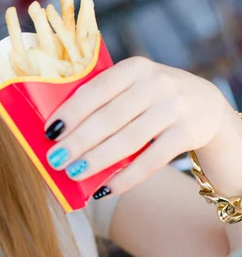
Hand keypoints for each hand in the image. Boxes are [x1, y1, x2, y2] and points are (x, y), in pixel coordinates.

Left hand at [44, 56, 230, 194]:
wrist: (206, 103)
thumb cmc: (150, 95)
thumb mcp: (132, 84)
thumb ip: (103, 98)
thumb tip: (60, 131)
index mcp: (134, 67)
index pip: (96, 90)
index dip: (71, 112)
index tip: (50, 131)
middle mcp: (156, 83)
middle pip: (109, 117)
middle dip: (78, 141)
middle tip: (55, 159)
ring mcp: (175, 108)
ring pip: (128, 140)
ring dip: (97, 160)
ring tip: (73, 173)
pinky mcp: (188, 133)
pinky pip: (151, 161)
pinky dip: (126, 178)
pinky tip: (105, 189)